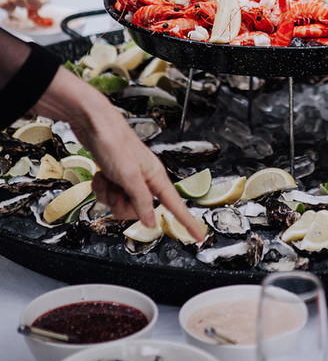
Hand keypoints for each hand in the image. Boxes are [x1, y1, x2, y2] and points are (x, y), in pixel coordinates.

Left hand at [34, 66, 204, 239]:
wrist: (94, 123)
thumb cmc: (114, 142)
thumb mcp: (129, 176)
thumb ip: (142, 200)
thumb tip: (151, 222)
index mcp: (156, 177)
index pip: (176, 205)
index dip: (188, 222)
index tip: (200, 237)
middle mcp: (146, 179)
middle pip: (138, 211)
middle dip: (122, 203)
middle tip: (117, 188)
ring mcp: (130, 178)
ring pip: (121, 204)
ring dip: (109, 194)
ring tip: (107, 177)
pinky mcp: (116, 176)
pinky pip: (109, 195)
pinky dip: (101, 187)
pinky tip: (100, 174)